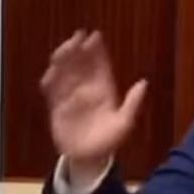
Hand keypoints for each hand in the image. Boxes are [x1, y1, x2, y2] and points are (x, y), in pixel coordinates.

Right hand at [40, 30, 146, 180]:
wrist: (89, 158)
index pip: (99, 65)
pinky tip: (50, 73)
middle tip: (77, 36)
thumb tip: (143, 82)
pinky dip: (50, 81)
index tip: (94, 36)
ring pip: (65, 73)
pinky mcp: (57, 107)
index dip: (97, 50)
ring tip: (63, 50)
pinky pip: (52, 91)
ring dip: (63, 60)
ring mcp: (71, 96)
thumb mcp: (124, 123)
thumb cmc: (108, 141)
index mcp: (103, 89)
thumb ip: (132, 103)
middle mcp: (86, 89)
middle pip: (80, 64)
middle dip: (78, 49)